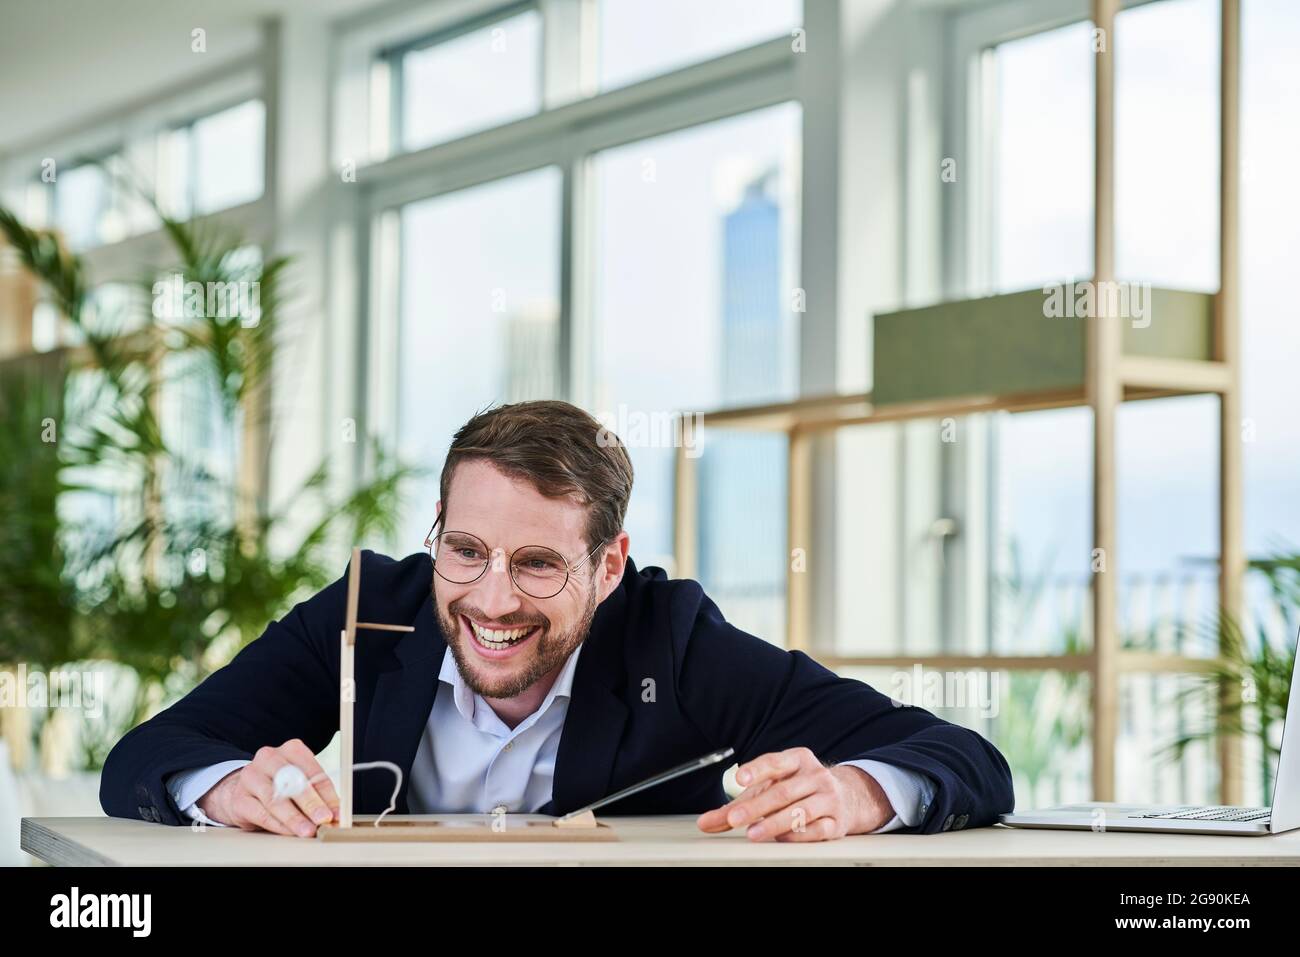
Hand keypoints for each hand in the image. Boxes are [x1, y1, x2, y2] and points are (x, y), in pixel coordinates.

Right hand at [197, 738, 339, 836]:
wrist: (244, 790)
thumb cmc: (279, 784)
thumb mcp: (301, 782)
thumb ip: (319, 795)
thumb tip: (337, 813)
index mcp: (291, 750)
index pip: (314, 772)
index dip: (328, 794)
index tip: (337, 812)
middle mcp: (269, 758)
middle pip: (293, 782)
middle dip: (312, 803)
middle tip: (324, 819)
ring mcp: (251, 777)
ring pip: (276, 799)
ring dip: (295, 818)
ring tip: (308, 830)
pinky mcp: (239, 798)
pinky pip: (261, 814)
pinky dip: (279, 825)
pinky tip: (290, 832)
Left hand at [696, 747, 893, 841]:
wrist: (846, 797)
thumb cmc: (797, 790)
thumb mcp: (768, 789)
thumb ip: (735, 805)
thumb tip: (706, 823)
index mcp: (797, 760)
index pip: (775, 762)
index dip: (756, 770)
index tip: (738, 779)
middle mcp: (815, 776)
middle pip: (783, 791)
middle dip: (756, 806)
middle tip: (734, 818)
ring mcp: (828, 798)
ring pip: (800, 811)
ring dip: (774, 823)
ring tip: (753, 833)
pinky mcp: (837, 822)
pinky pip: (817, 830)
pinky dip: (798, 835)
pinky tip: (782, 838)